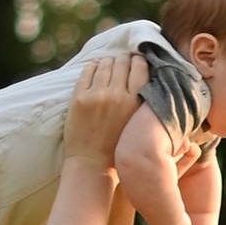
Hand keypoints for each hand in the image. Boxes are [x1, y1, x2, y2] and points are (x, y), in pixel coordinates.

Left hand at [63, 51, 141, 167]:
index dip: (139, 61)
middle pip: (122, 62)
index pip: (140, 67)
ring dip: (108, 62)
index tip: (137, 62)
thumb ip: (144, 103)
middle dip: (124, 60)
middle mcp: (117, 95)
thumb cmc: (119, 148)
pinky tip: (95, 68)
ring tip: (109, 66)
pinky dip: (93, 66)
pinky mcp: (79, 97)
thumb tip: (146, 77)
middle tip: (123, 62)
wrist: (91, 165)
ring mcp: (96, 95)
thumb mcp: (140, 125)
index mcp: (136, 102)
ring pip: (105, 63)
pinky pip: (87, 71)